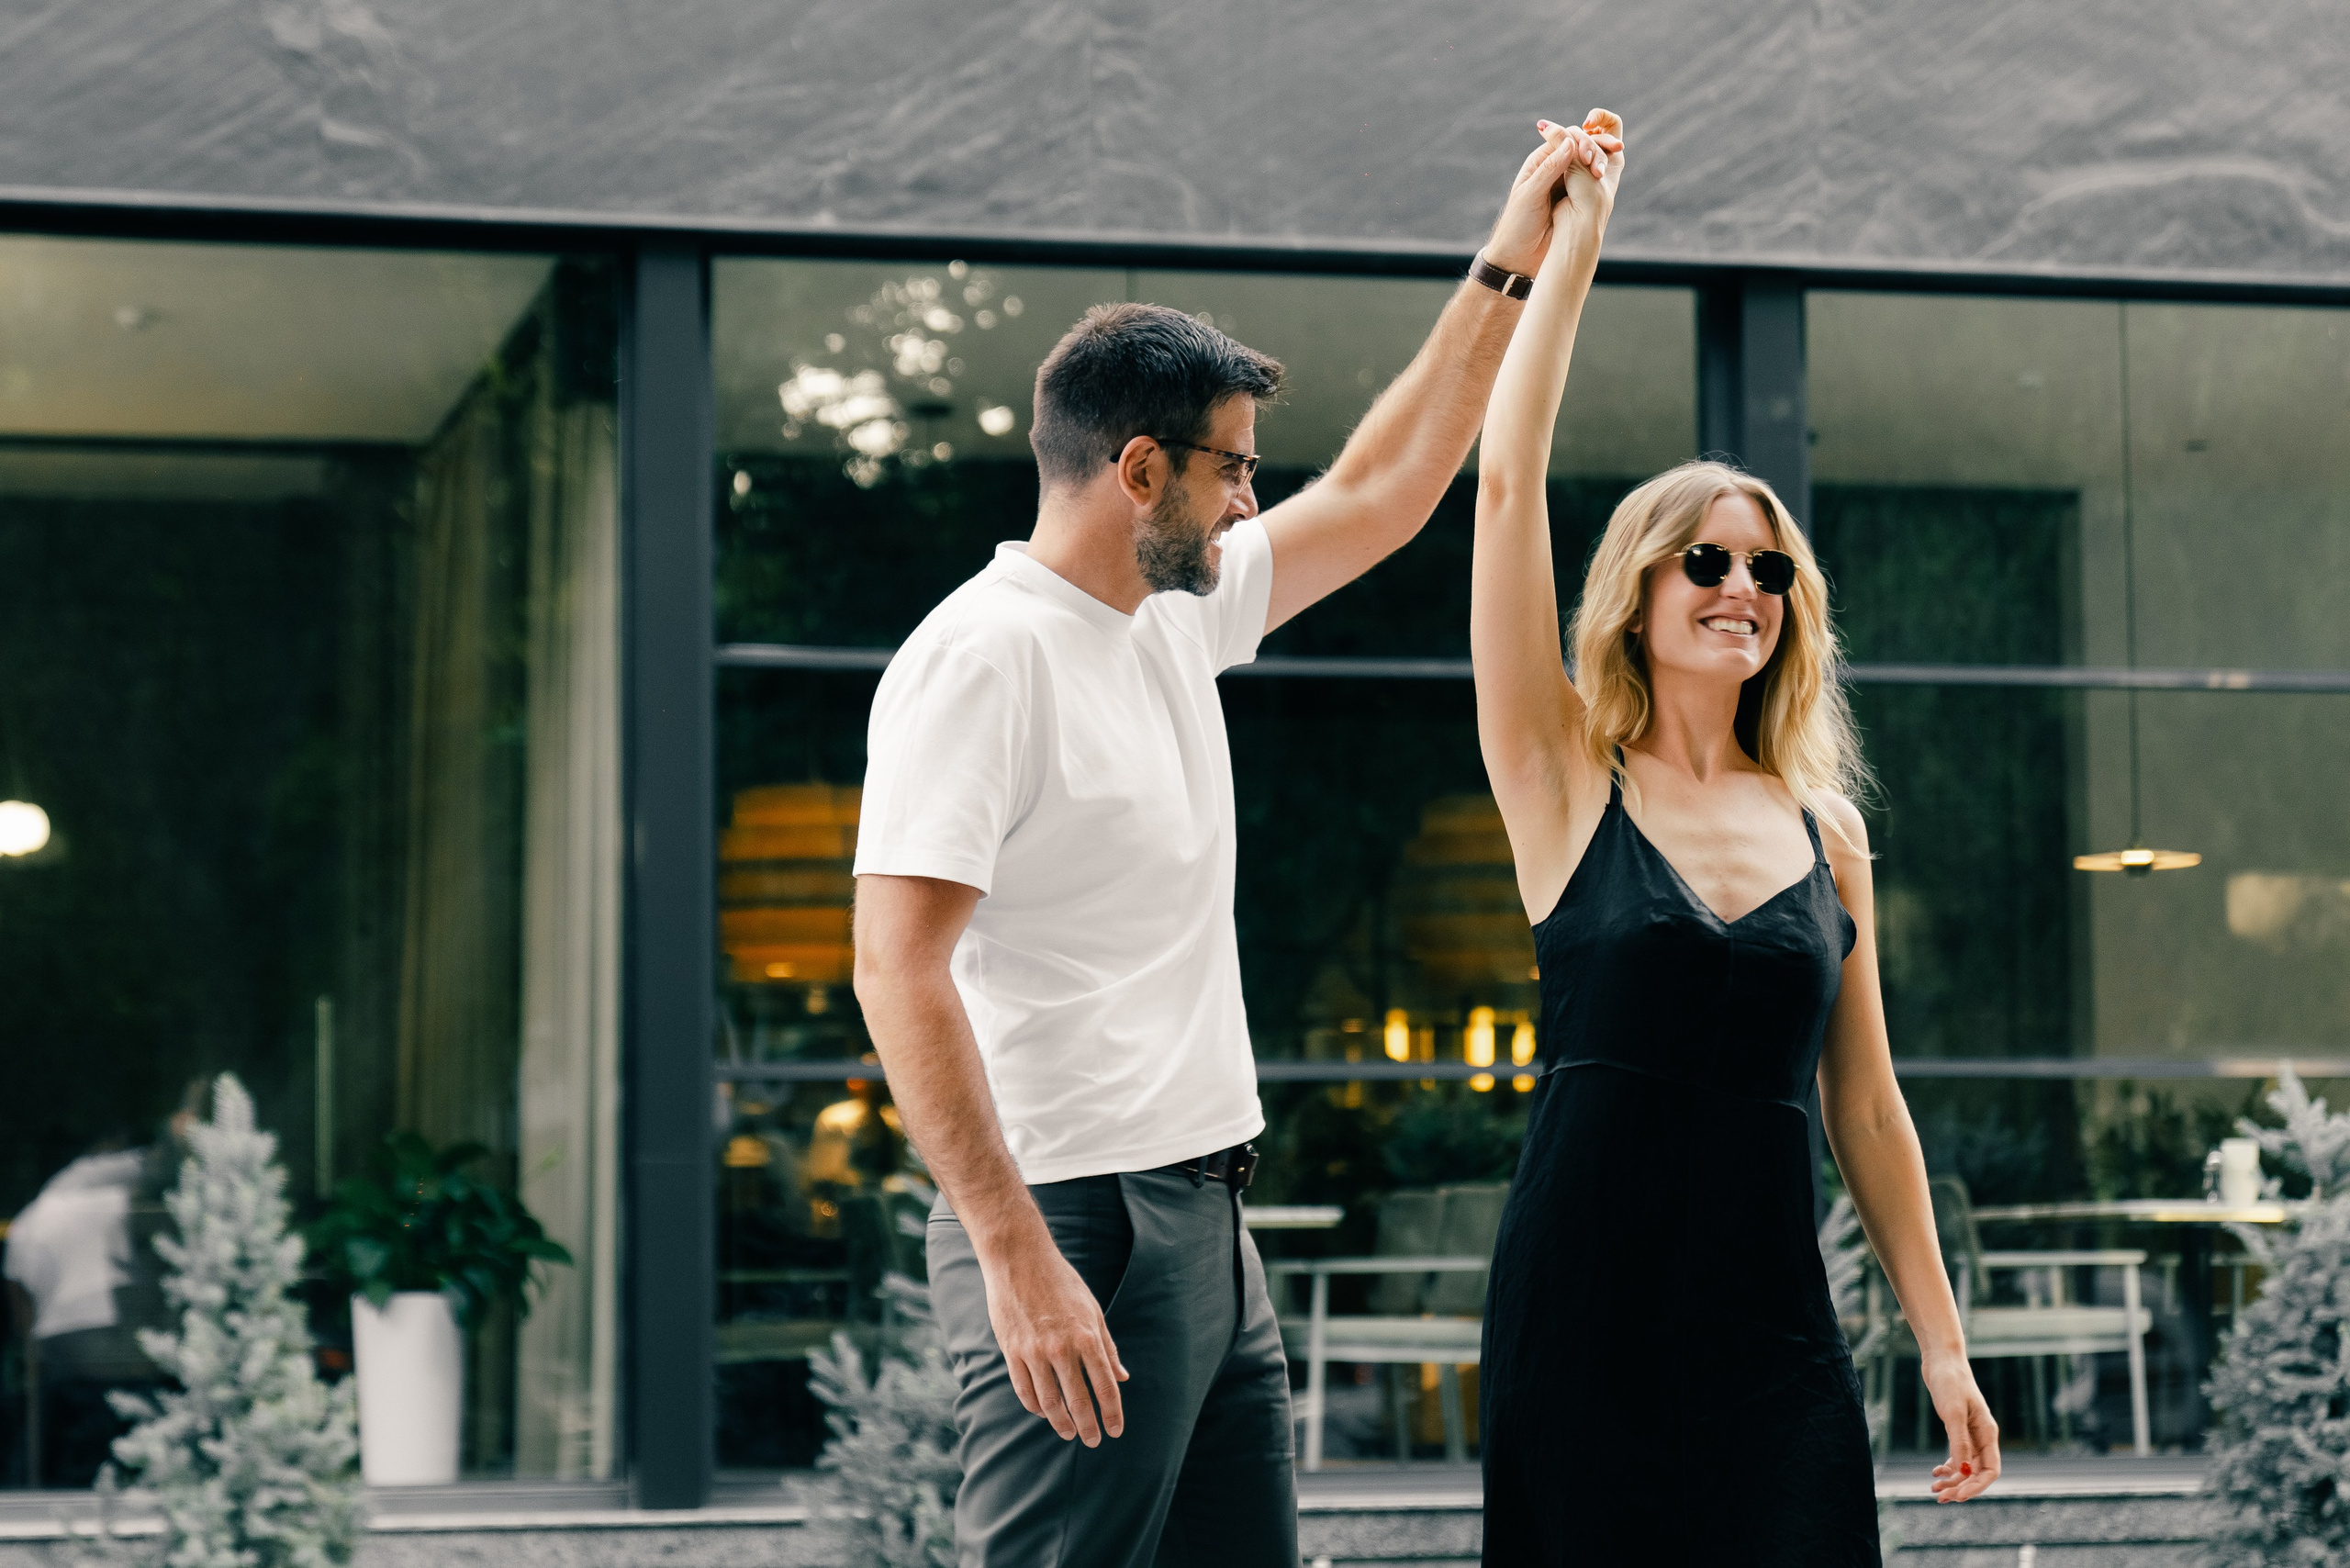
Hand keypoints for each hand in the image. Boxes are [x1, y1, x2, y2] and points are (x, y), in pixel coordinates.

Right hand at [979, 1227, 1128, 1445]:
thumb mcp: (1092, 1310)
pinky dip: (1035, 1406)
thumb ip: (1107, 1346)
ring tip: (1069, 1432)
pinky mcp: (1012, 1350)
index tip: (1114, 1431)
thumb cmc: (1062, 1283)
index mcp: (1087, 1336)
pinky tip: (1044, 1412)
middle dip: (1088, 1426)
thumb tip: (1122, 1377)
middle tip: (1092, 1441)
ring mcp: (1034, 1351)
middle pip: (1078, 1400)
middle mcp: (1062, 1348)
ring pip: (1049, 1402)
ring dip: (1061, 1423)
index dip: (1112, 1413)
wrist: (1019, 1259)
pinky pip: (1024, 1389)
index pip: (1105, 1386)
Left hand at [1483, 115, 1616, 277]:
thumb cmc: (1517, 224)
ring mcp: (1565, 184)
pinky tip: (1608, 179)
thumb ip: (1549, 169)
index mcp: (1540, 162)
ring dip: (1600, 161)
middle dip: (1597, 147)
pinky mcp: (1573, 199)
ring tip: (1609, 168)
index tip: (1593, 150)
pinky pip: (1589, 183)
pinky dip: (1600, 178)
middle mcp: (1554, 169)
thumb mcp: (1531, 194)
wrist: (1518, 255)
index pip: (1565, 140)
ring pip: (1587, 164)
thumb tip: (1570, 142)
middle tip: (1615, 149)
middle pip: (1579, 149)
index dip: (1582, 140)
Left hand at [1922, 1355, 2000, 1502]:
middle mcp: (1982, 1436)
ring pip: (1965, 1466)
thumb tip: (1963, 1470)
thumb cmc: (1950, 1382)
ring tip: (1934, 1488)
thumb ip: (1959, 1441)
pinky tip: (1935, 1472)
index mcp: (1988, 1433)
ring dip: (1952, 1480)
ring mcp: (1970, 1433)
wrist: (1941, 1360)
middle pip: (1977, 1472)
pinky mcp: (1957, 1429)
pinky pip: (1957, 1455)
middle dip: (1961, 1487)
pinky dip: (1948, 1467)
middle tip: (1941, 1497)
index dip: (1977, 1486)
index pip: (1990, 1470)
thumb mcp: (1953, 1412)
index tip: (1959, 1496)